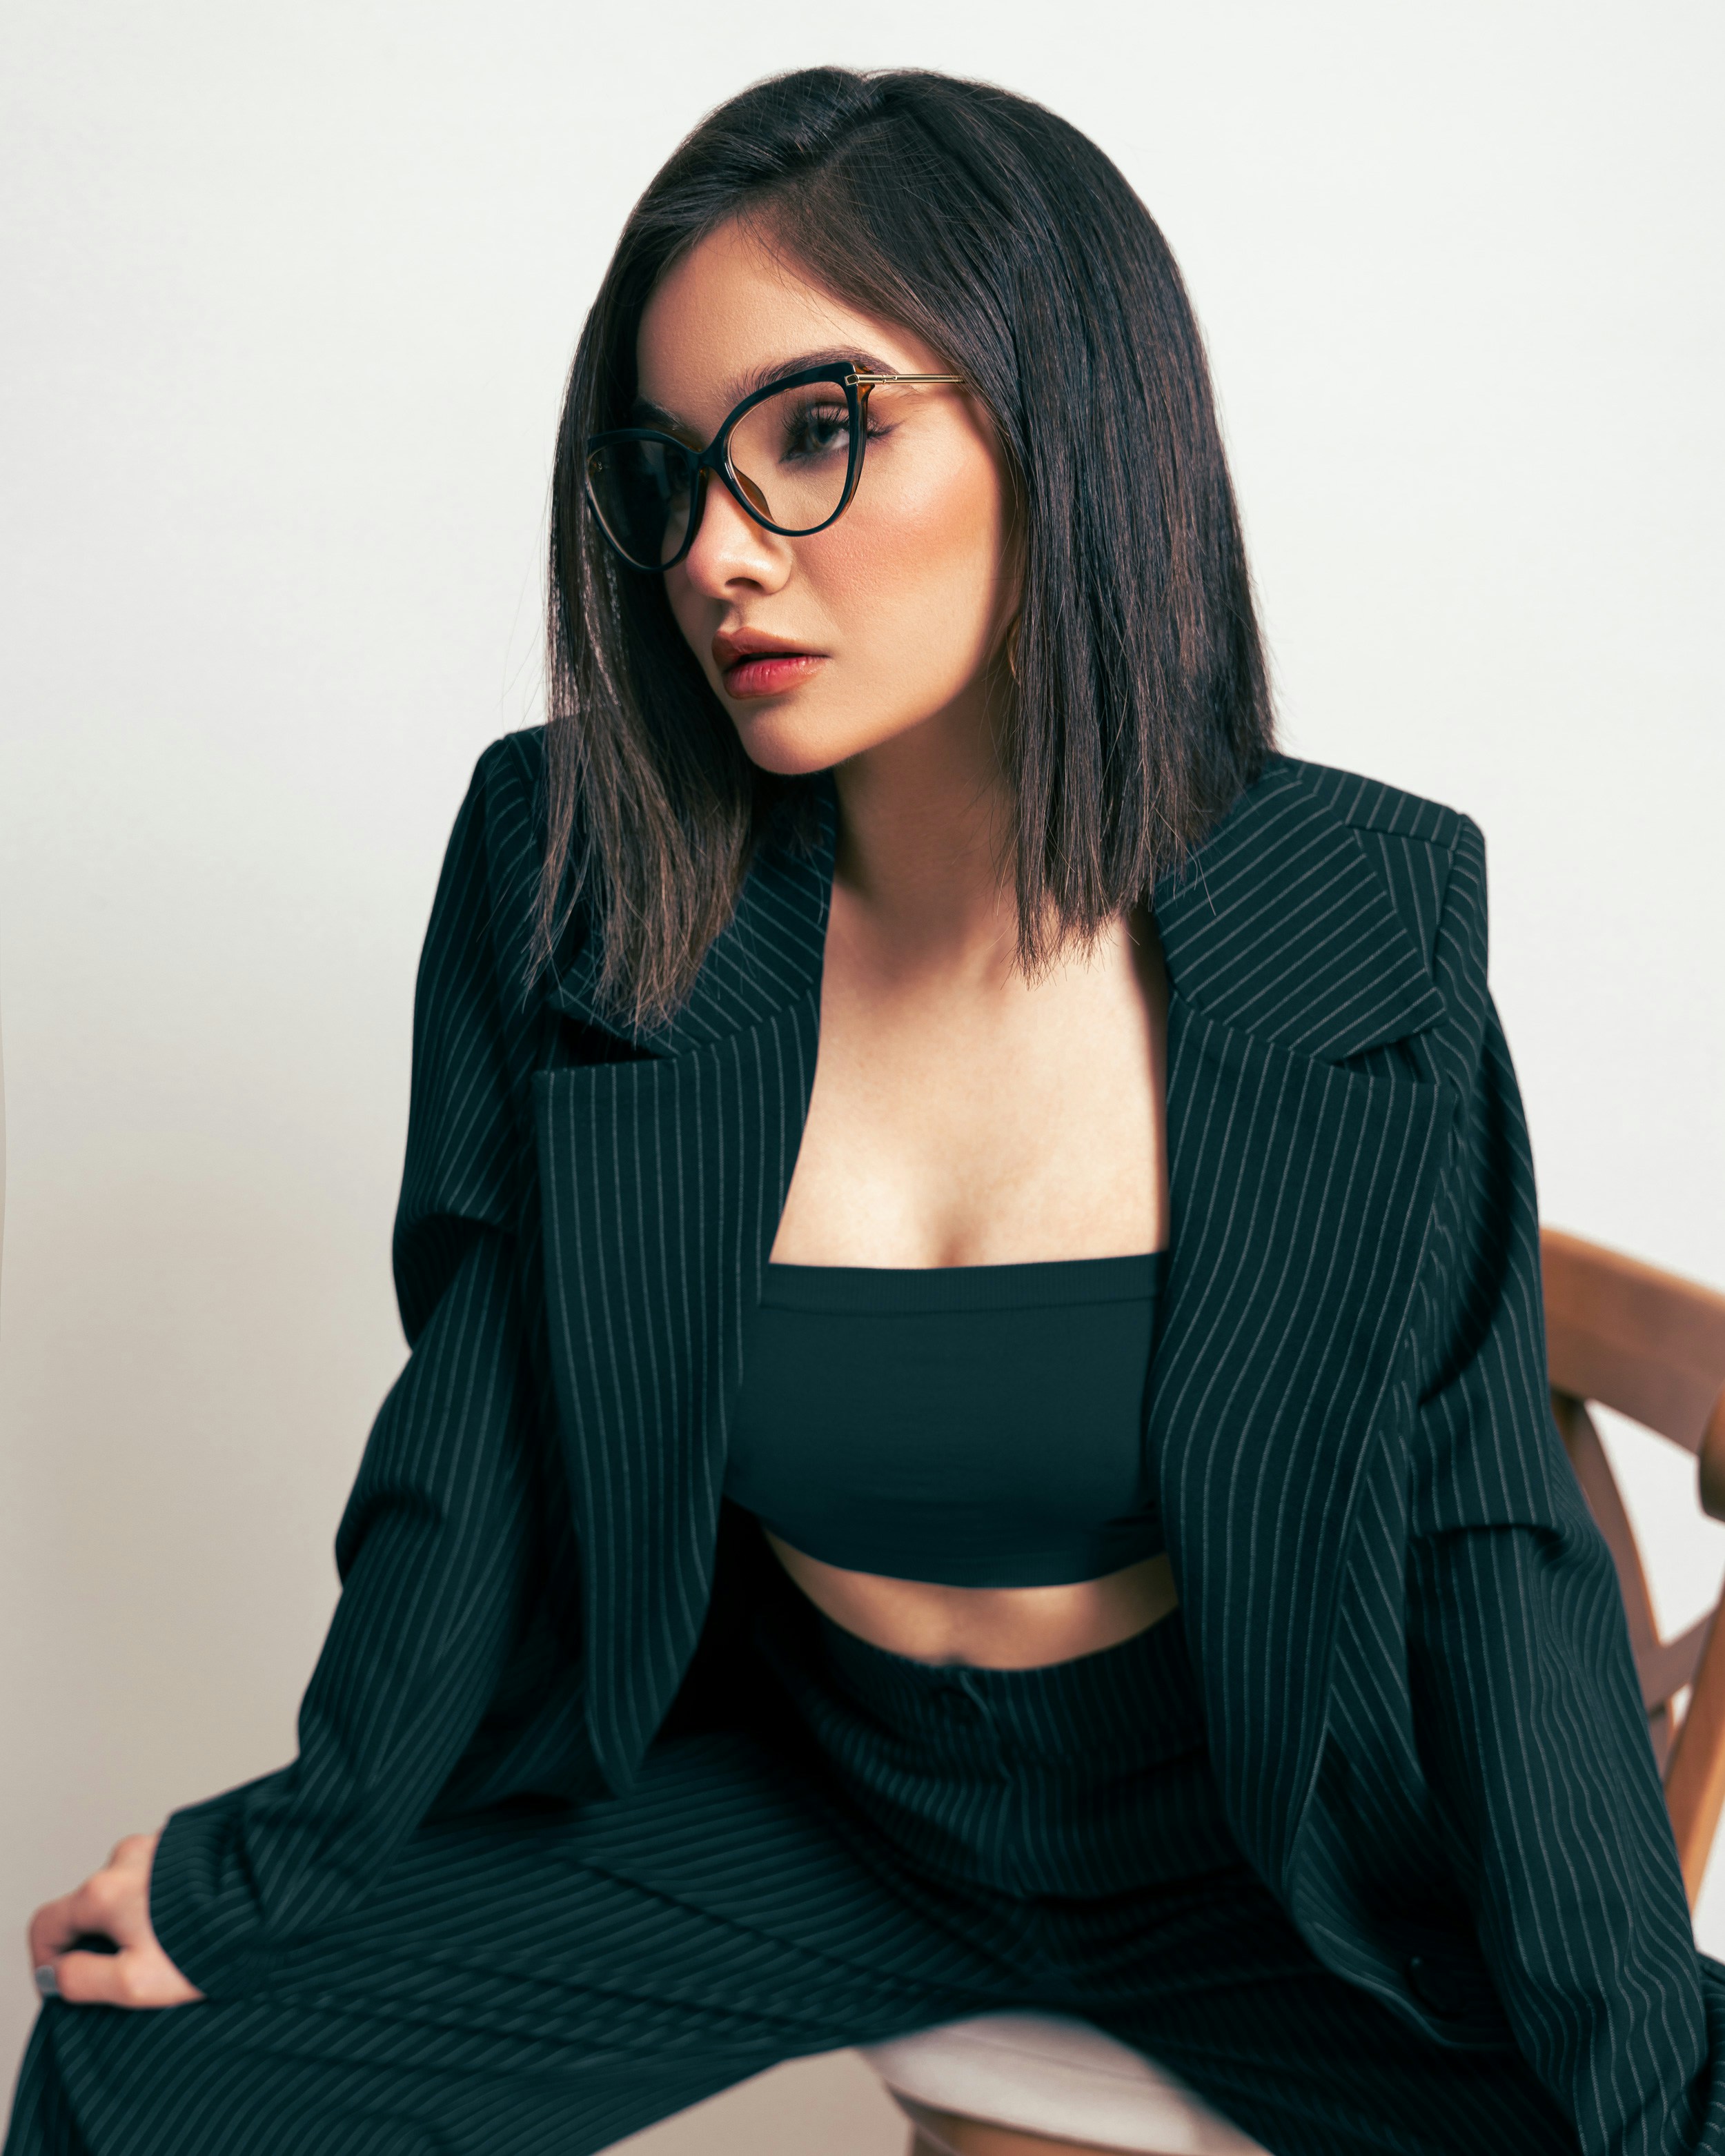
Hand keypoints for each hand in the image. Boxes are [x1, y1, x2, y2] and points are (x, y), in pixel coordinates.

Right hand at [28, 1833, 202, 2007]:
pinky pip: (162, 1875)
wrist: (279, 1897)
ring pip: (128, 1889)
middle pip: (89, 1906)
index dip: (48, 1960)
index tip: (69, 1983)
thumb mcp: (136, 1982)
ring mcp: (161, 1844)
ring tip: (176, 1944)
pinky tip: (196, 1921)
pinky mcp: (193, 1842)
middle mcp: (128, 1857)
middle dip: (100, 1939)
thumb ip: (83, 1981)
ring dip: (137, 1917)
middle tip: (133, 1969)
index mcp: (105, 1890)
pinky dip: (166, 1899)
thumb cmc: (212, 1943)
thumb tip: (57, 1976)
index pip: (46, 1923)